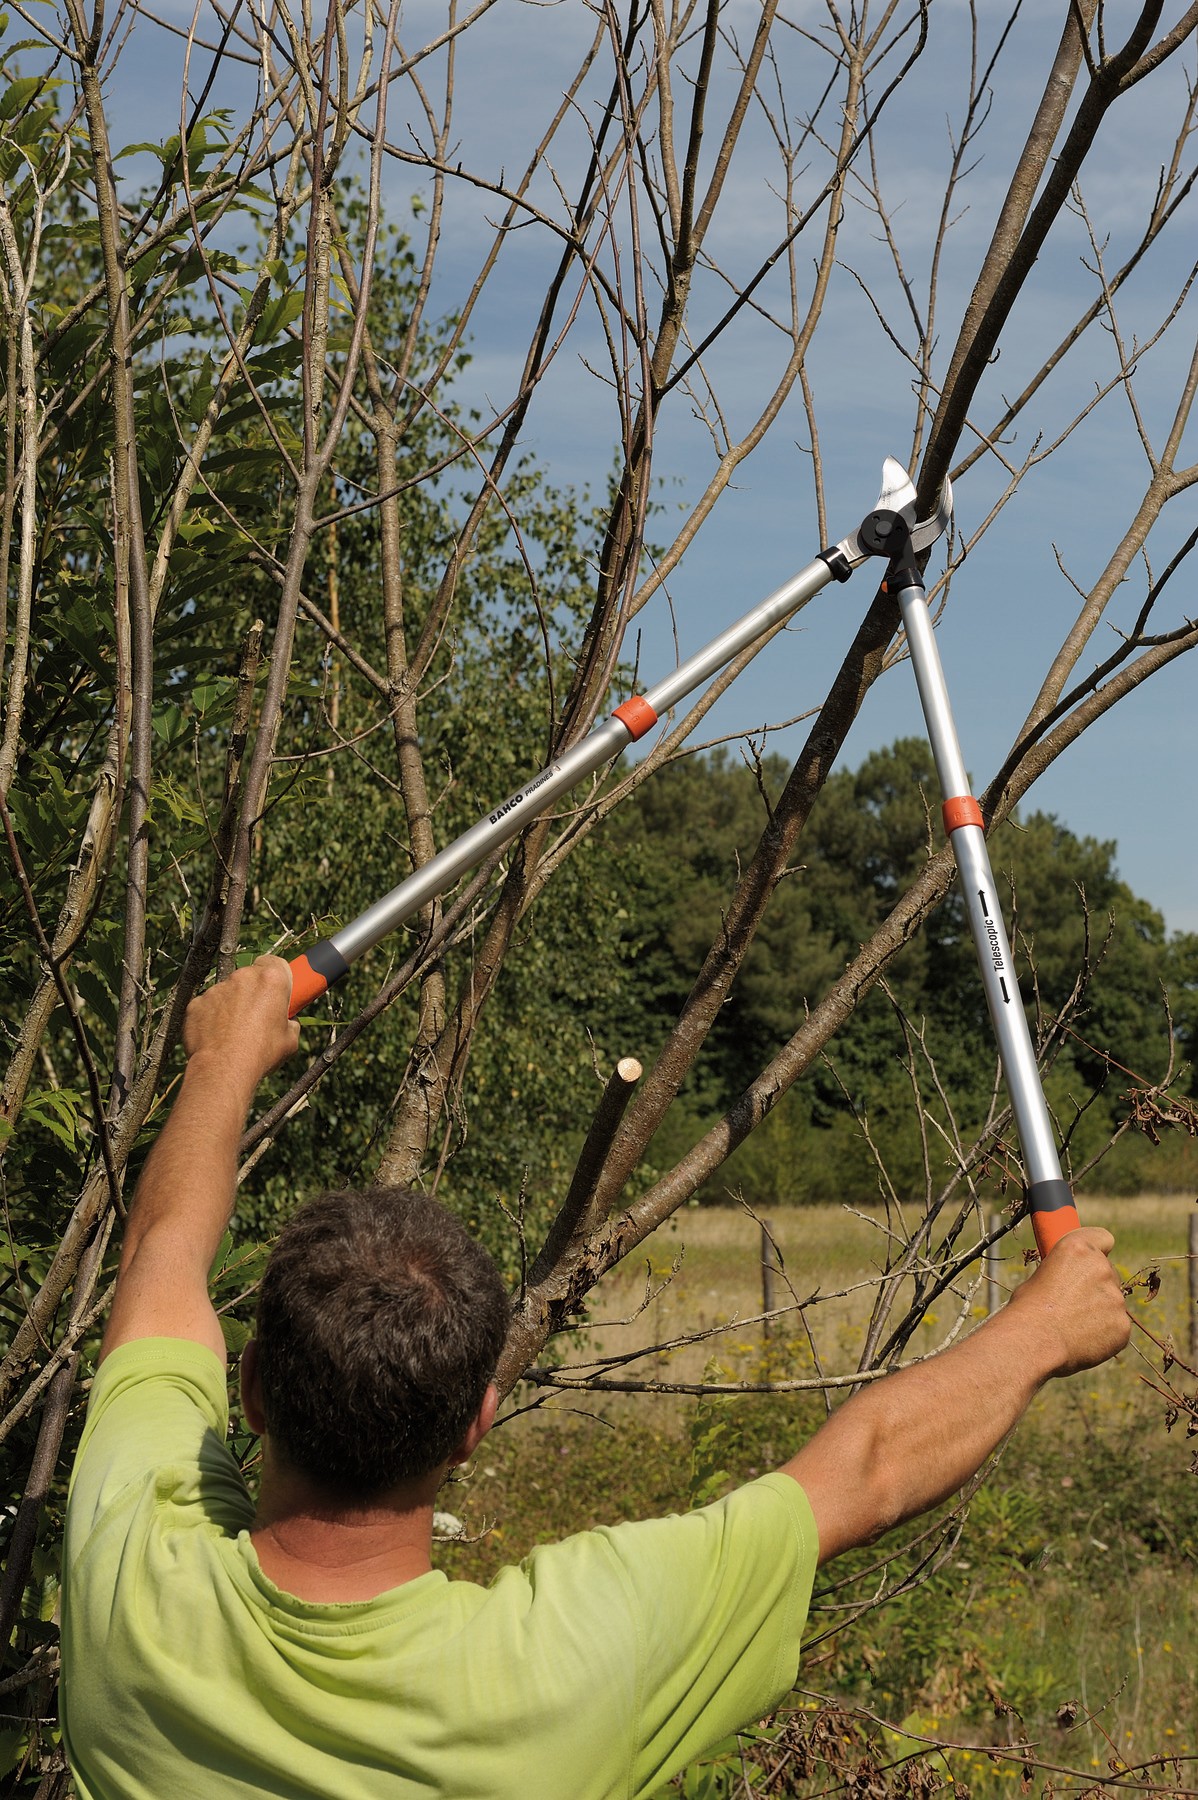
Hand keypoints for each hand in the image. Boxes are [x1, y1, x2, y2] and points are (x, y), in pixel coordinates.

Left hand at [182, 956, 299, 1099]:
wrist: (223, 1070)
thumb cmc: (260, 1054)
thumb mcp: (290, 1040)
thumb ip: (290, 1023)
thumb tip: (288, 1024)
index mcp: (271, 980)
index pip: (275, 964)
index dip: (277, 977)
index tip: (277, 991)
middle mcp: (242, 978)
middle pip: (249, 977)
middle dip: (253, 992)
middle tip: (258, 1015)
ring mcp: (216, 989)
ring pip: (227, 992)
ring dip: (231, 1005)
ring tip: (235, 1031)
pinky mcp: (196, 1003)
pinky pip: (207, 1006)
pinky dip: (211, 1017)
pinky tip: (217, 1036)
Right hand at [1008, 1226, 1129, 1377]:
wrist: (1034, 1341)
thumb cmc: (1027, 1308)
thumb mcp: (1040, 1275)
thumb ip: (1066, 1272)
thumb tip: (1071, 1283)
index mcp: (1077, 1248)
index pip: (1103, 1238)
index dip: (1098, 1249)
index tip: (1091, 1261)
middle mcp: (1101, 1268)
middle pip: (1108, 1273)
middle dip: (1095, 1286)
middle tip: (1073, 1303)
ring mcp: (1115, 1298)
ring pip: (1112, 1302)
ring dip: (1099, 1311)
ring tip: (1072, 1326)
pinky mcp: (1122, 1325)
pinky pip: (1116, 1327)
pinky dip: (1104, 1333)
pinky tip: (1082, 1340)